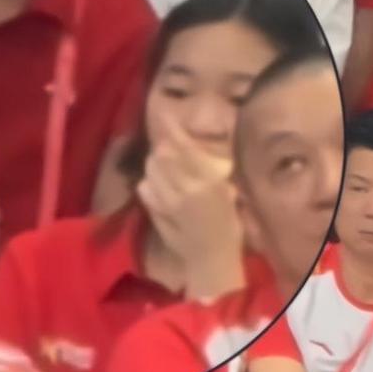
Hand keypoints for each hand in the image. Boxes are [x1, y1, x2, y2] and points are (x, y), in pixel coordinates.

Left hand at [138, 116, 243, 295]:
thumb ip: (205, 168)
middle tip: (170, 155)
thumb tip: (187, 146)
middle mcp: (187, 187)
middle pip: (162, 154)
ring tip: (167, 176)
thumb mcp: (225, 190)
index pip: (184, 146)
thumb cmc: (227, 223)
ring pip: (151, 170)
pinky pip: (145, 188)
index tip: (164, 113)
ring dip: (155, 167)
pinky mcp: (158, 212)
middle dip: (163, 151)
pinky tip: (160, 192)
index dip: (172, 128)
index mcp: (209, 179)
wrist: (213, 257)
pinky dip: (148, 185)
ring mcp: (169, 200)